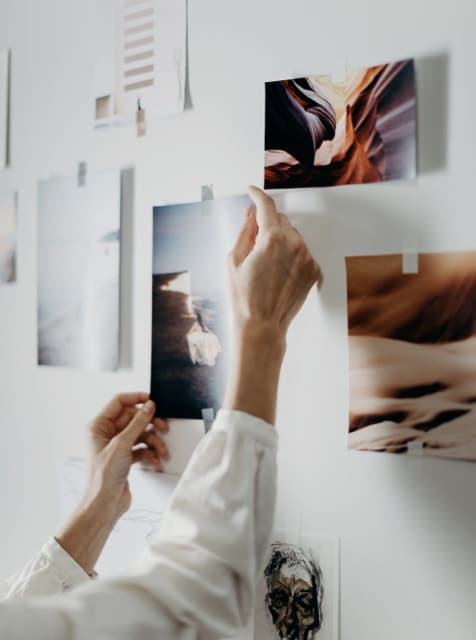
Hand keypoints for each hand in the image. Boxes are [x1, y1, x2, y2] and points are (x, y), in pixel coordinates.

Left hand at [56, 393, 168, 573]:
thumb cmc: (103, 477)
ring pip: (140, 434)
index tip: (153, 400)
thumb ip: (137, 423)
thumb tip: (149, 406)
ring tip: (161, 451)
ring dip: (153, 441)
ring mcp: (116, 446)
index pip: (119, 402)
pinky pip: (141, 448)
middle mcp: (106, 434)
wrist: (104, 505)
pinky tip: (154, 461)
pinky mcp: (124, 457)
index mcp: (98, 426)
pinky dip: (149, 453)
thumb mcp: (122, 445)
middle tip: (163, 427)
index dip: (136, 399)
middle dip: (150, 424)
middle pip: (133, 418)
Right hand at [224, 187, 320, 423]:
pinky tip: (278, 272)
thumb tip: (250, 214)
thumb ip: (244, 231)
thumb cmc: (244, 297)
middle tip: (253, 242)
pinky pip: (302, 252)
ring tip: (266, 264)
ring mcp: (307, 258)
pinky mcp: (314, 271)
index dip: (256, 195)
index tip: (251, 191)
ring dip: (280, 240)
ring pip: (293, 236)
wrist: (263, 326)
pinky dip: (291, 255)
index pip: (266, 205)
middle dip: (267, 224)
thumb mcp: (234, 260)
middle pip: (281, 220)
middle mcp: (295, 245)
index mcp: (272, 239)